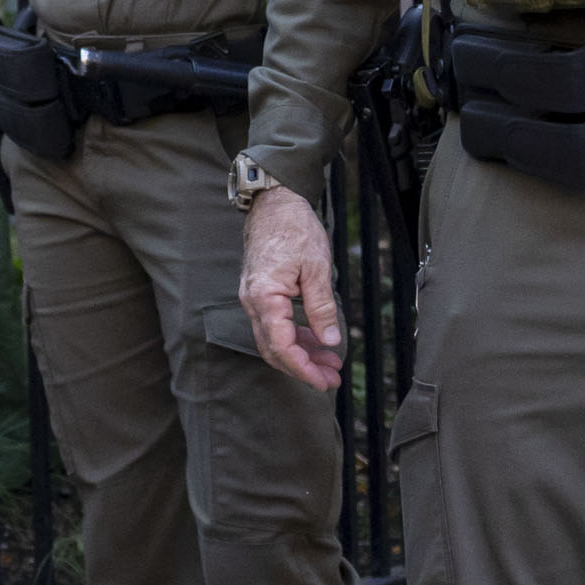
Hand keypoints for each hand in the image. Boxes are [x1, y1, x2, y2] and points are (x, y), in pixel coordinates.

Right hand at [240, 186, 343, 391]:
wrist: (275, 203)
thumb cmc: (294, 229)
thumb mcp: (317, 269)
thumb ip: (322, 308)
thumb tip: (330, 341)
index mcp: (265, 297)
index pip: (281, 346)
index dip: (302, 368)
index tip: (323, 381)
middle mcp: (253, 302)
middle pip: (274, 349)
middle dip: (303, 367)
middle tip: (331, 378)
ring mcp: (254, 298)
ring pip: (274, 339)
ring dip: (301, 353)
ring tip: (330, 363)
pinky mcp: (260, 293)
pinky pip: (275, 324)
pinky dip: (295, 336)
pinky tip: (316, 340)